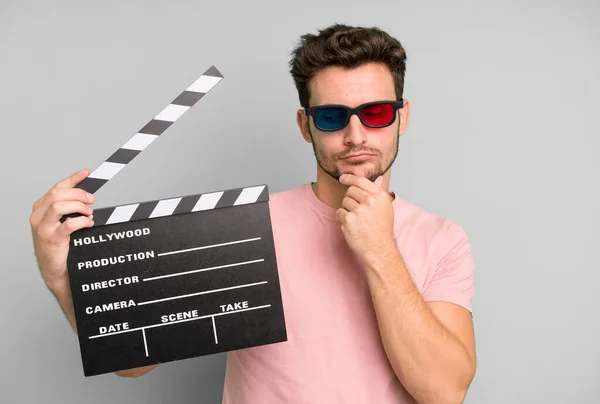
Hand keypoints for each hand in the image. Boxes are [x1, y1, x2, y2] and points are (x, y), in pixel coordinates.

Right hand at [30, 169, 94, 287]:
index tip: (85, 173)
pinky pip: (68, 225)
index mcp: (40, 209)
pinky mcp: (51, 239)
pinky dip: (81, 221)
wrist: (54, 268)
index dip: (72, 179)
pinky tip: (88, 223)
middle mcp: (38, 216)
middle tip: (91, 198)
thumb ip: (69, 209)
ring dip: (78, 206)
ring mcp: (43, 228)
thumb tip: (86, 195)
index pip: (56, 188)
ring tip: (88, 212)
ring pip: (59, 206)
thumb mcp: (61, 222)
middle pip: (57, 194)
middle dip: (77, 193)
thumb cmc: (59, 244)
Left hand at [337, 174, 396, 267]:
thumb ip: (379, 191)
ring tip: (358, 220)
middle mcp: (370, 201)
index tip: (343, 178)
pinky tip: (353, 225)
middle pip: (350, 190)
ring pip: (344, 201)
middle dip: (350, 198)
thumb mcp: (386, 207)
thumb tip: (378, 178)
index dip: (349, 178)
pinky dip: (343, 218)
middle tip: (357, 210)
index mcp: (380, 196)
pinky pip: (339, 212)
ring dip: (347, 209)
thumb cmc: (382, 229)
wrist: (379, 249)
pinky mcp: (349, 219)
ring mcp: (359, 210)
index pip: (361, 180)